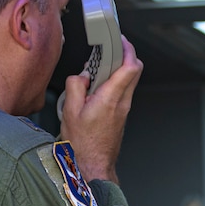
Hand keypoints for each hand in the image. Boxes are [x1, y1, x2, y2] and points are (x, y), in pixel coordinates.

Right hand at [58, 36, 142, 182]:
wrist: (93, 165)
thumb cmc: (82, 144)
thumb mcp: (69, 111)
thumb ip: (75, 87)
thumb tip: (81, 75)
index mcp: (110, 98)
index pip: (130, 67)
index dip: (127, 49)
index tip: (119, 40)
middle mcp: (122, 102)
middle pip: (135, 70)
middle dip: (126, 54)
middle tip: (112, 48)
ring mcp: (124, 109)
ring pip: (129, 80)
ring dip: (118, 69)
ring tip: (97, 69)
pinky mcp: (121, 114)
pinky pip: (122, 91)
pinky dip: (113, 82)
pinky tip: (96, 87)